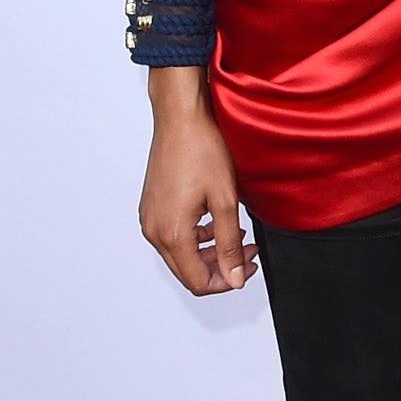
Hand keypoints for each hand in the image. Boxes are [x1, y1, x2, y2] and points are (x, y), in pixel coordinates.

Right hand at [140, 68, 256, 293]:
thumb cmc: (201, 149)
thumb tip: (235, 279)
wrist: (180, 118)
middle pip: (188, 272)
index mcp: (172, 233)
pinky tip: (219, 223)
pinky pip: (174, 236)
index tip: (249, 265)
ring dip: (211, 253)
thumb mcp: (225, 201)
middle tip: (249, 252)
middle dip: (221, 268)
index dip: (228, 281)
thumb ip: (229, 245)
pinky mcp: (152, 207)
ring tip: (240, 237)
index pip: (198, 282)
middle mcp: (154, 230)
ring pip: (182, 255)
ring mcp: (150, 218)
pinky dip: (198, 238)